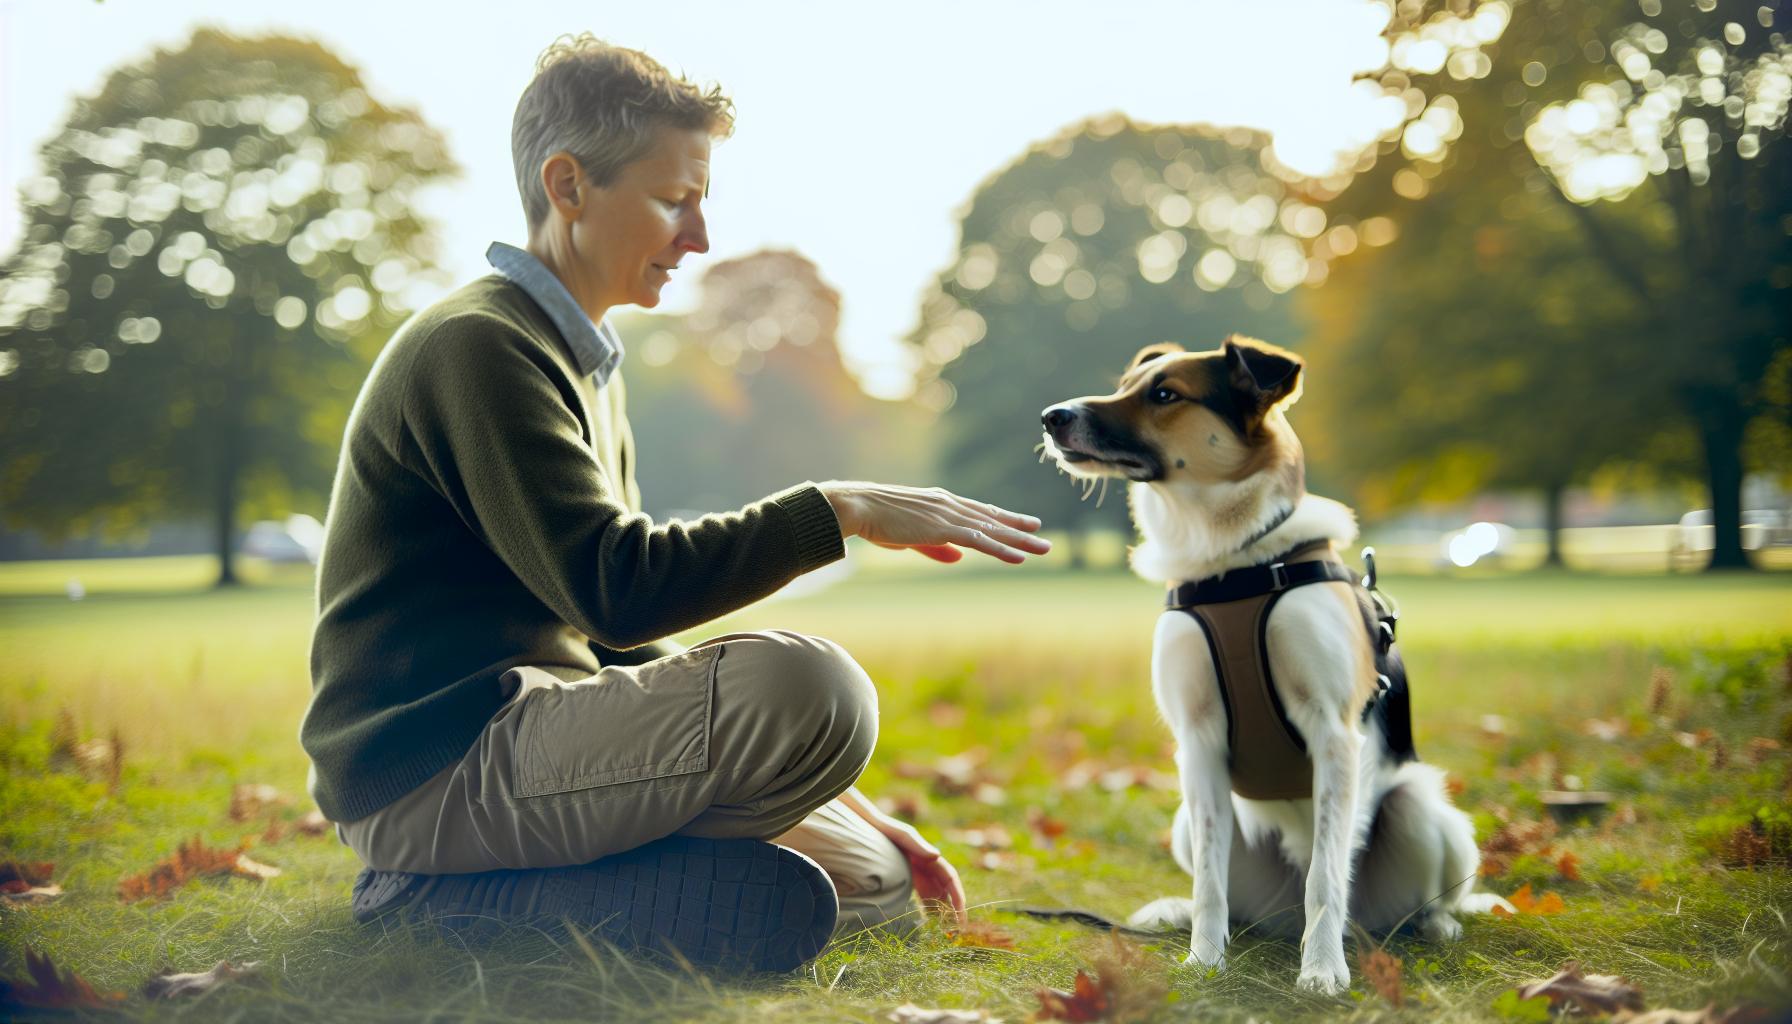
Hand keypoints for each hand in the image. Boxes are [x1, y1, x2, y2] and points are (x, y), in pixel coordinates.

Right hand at [817, 482, 1050, 564]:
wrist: (858, 507)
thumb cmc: (875, 519)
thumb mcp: (909, 535)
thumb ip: (935, 546)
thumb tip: (958, 558)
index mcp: (940, 503)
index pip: (978, 511)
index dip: (1001, 517)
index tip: (1021, 523)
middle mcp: (949, 505)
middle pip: (991, 518)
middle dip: (1018, 527)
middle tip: (1041, 534)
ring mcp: (948, 515)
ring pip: (992, 530)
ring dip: (1019, 540)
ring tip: (1043, 548)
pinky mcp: (943, 528)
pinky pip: (980, 540)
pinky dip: (1002, 549)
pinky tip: (1019, 556)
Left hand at [835, 787, 966, 925]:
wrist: (871, 827)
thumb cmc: (887, 829)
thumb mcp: (902, 836)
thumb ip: (918, 845)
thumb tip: (937, 855)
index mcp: (930, 857)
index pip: (950, 878)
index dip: (957, 895)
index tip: (961, 912)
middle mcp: (928, 865)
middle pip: (946, 888)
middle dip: (954, 907)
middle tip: (958, 928)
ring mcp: (918, 872)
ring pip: (936, 894)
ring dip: (943, 910)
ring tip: (946, 930)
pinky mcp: (908, 877)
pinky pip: (923, 895)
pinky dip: (928, 907)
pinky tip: (928, 921)